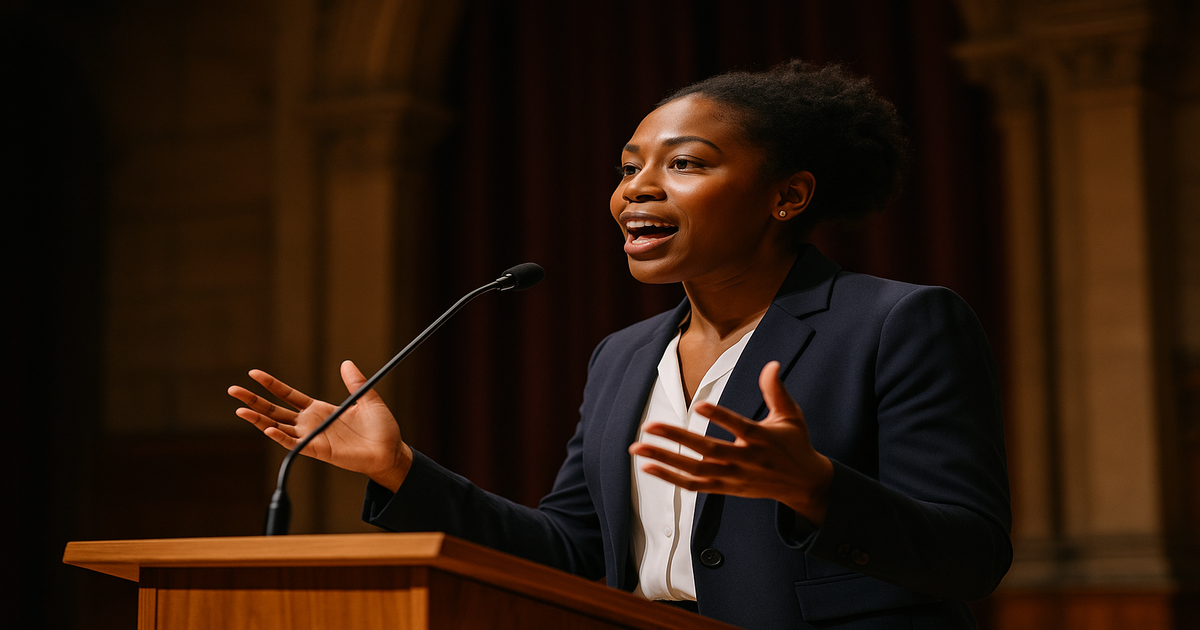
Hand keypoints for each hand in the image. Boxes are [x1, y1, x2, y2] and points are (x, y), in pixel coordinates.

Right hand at [228, 360, 412, 490]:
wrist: (391, 451)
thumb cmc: (381, 428)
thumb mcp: (368, 399)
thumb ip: (355, 382)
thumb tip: (346, 362)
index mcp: (320, 409)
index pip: (288, 395)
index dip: (271, 384)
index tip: (253, 373)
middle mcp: (311, 423)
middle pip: (275, 410)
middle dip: (254, 400)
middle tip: (232, 390)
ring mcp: (312, 437)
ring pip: (278, 427)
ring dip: (259, 420)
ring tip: (239, 410)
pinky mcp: (318, 450)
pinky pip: (294, 444)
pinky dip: (281, 437)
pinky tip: (268, 429)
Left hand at [627, 361, 833, 524]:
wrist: (804, 484)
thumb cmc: (795, 444)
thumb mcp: (791, 416)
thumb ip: (776, 391)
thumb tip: (771, 364)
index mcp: (762, 440)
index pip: (739, 427)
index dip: (721, 417)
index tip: (700, 405)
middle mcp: (744, 460)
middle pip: (707, 451)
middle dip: (677, 439)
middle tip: (648, 426)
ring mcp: (732, 477)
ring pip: (694, 470)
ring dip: (664, 459)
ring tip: (637, 447)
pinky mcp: (725, 488)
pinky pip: (693, 485)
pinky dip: (670, 477)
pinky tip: (648, 466)